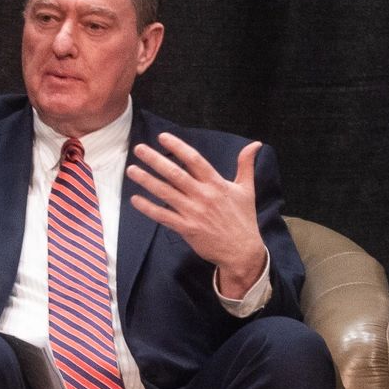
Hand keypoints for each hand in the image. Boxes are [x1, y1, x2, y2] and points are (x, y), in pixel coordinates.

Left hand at [127, 133, 269, 297]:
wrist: (242, 251)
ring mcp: (194, 213)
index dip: (178, 147)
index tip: (162, 137)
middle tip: (139, 148)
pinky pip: (164, 216)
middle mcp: (204, 196)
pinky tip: (135, 199)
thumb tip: (256, 144)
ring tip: (132, 170)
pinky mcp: (187, 229)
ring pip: (166, 193)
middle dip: (155, 160)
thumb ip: (246, 165)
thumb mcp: (247, 189)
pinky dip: (149, 208)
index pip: (194, 160)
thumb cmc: (243, 219)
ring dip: (147, 180)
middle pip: (175, 174)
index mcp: (217, 184)